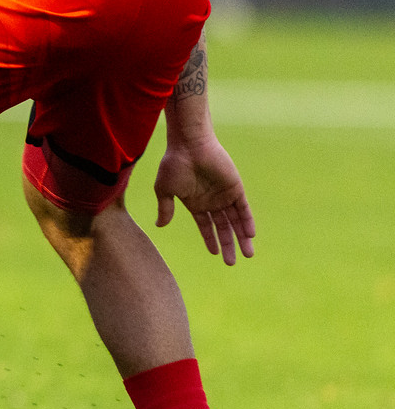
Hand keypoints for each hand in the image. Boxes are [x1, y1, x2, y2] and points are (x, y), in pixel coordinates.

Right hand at [153, 132, 255, 264]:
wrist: (190, 146)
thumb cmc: (174, 165)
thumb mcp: (164, 189)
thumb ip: (165, 208)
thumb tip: (160, 225)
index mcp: (195, 203)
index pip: (205, 226)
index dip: (210, 240)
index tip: (215, 254)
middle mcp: (211, 201)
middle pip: (222, 228)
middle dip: (227, 245)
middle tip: (232, 262)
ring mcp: (225, 195)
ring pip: (235, 221)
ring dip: (241, 237)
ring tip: (248, 254)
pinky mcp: (236, 189)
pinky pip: (244, 209)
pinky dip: (247, 221)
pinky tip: (250, 234)